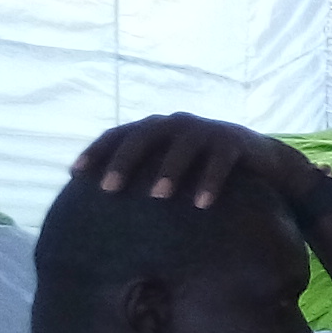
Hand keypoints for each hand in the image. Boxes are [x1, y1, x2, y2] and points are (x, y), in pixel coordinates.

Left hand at [75, 113, 324, 213]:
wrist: (256, 158)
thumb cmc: (201, 169)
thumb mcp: (170, 167)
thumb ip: (143, 175)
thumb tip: (101, 208)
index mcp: (155, 129)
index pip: (118, 135)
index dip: (96, 152)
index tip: (75, 174)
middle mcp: (175, 124)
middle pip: (144, 136)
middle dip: (124, 161)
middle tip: (108, 188)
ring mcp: (205, 131)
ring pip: (182, 147)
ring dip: (168, 170)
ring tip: (157, 196)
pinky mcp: (233, 143)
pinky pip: (220, 162)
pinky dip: (210, 181)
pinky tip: (201, 204)